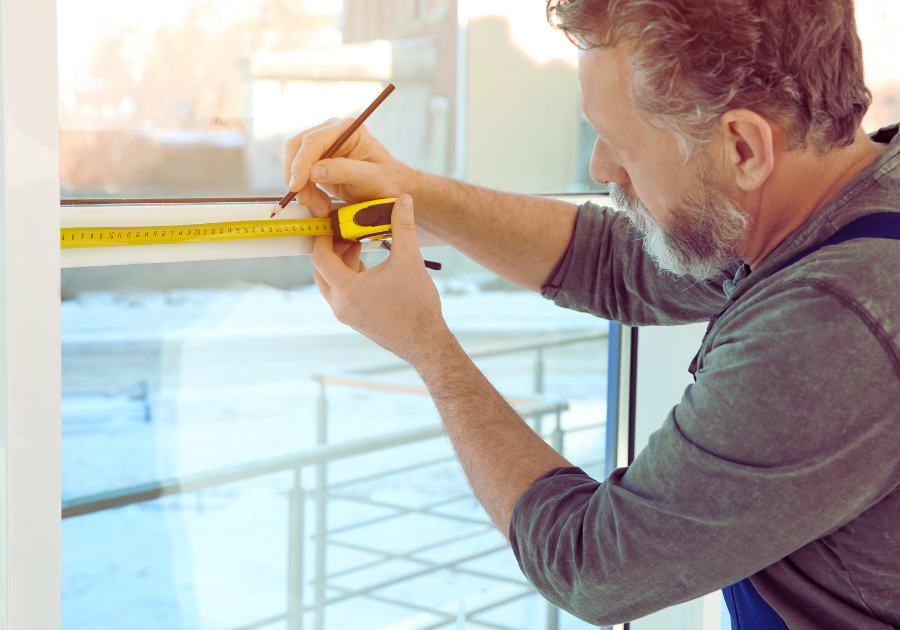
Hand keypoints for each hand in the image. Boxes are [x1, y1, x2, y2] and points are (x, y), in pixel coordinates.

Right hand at [284, 117, 408, 217]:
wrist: (391, 187)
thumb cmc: (387, 179)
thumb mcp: (371, 177)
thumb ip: (345, 171)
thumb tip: (314, 171)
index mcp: (347, 128)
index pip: (313, 141)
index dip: (300, 164)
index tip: (297, 186)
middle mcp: (331, 132)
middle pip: (297, 148)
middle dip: (297, 176)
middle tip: (305, 199)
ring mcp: (323, 146)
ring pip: (295, 162)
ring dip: (302, 188)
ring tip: (319, 206)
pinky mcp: (318, 161)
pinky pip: (301, 174)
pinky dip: (306, 191)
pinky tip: (319, 203)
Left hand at [311, 195, 448, 363]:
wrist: (426, 341)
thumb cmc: (417, 305)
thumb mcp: (410, 259)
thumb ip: (403, 226)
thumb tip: (403, 200)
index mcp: (346, 289)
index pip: (320, 258)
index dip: (324, 237)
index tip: (333, 224)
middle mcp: (340, 305)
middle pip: (321, 272)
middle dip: (331, 250)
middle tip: (346, 234)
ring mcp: (348, 316)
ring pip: (332, 285)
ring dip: (341, 265)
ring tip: (359, 248)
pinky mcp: (357, 321)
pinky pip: (344, 296)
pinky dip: (350, 279)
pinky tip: (370, 270)